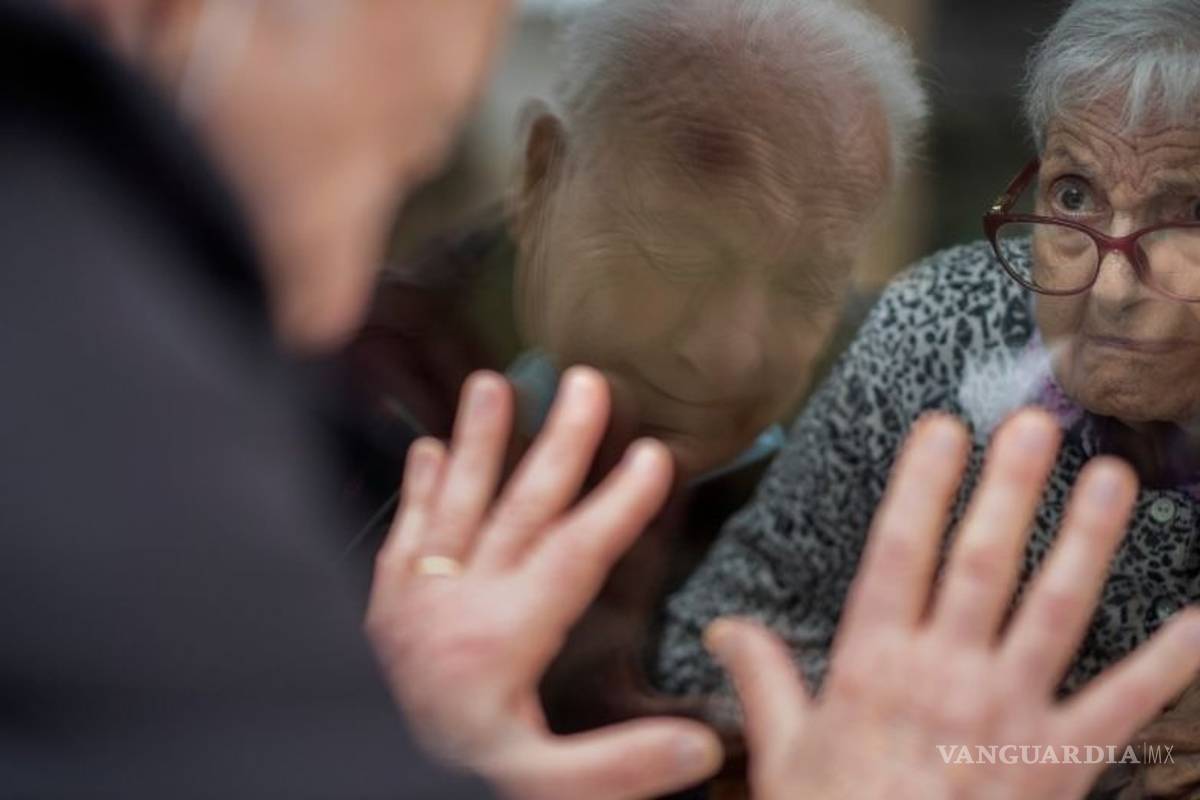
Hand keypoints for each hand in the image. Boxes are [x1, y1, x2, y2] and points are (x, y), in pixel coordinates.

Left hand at [365, 367, 722, 799]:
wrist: (353, 782)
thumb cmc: (454, 774)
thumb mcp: (536, 784)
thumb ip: (615, 765)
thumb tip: (699, 744)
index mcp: (502, 638)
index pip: (575, 555)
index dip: (618, 504)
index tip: (653, 455)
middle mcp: (458, 603)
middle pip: (519, 509)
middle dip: (559, 445)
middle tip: (584, 385)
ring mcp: (415, 598)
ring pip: (454, 504)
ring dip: (477, 443)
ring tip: (492, 384)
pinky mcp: (385, 607)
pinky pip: (402, 535)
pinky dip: (416, 491)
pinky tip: (426, 450)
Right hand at [705, 409, 1199, 799]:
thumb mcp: (783, 754)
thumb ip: (762, 680)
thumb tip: (721, 626)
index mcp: (874, 665)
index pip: (899, 552)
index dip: (922, 485)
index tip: (941, 427)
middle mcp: (947, 674)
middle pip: (983, 563)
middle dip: (1009, 487)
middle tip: (1035, 423)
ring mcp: (1011, 714)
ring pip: (1057, 610)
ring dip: (1086, 539)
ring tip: (1112, 477)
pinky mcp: (1062, 760)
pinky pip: (1124, 704)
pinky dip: (1169, 661)